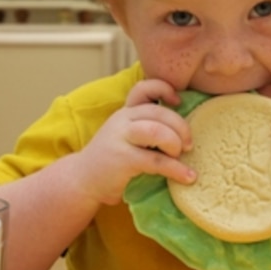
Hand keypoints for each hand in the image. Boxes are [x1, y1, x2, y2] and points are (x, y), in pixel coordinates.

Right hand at [73, 79, 196, 205]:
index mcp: (125, 112)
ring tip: (181, 156)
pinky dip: (176, 169)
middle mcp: (122, 120)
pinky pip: (156, 160)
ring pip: (157, 131)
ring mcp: (121, 138)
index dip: (164, 89)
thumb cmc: (111, 160)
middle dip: (181, 127)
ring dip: (175, 143)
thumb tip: (183, 130)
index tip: (178, 102)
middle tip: (188, 144)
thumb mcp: (125, 136)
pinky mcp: (123, 159)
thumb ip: (145, 127)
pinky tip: (188, 177)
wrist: (82, 180)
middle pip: (159, 113)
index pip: (144, 88)